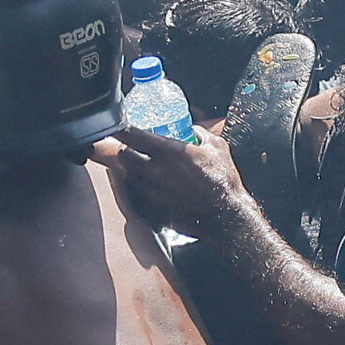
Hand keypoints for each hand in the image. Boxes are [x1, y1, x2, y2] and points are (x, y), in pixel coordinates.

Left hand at [94, 127, 244, 249]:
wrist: (224, 215)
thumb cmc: (222, 180)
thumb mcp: (216, 147)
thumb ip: (200, 134)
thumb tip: (192, 130)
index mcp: (167, 151)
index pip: (131, 135)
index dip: (121, 129)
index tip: (120, 129)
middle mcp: (152, 171)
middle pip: (122, 156)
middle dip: (126, 151)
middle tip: (134, 151)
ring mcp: (149, 193)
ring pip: (127, 177)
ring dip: (132, 171)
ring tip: (145, 170)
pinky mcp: (150, 211)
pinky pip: (136, 197)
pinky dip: (140, 191)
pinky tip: (152, 189)